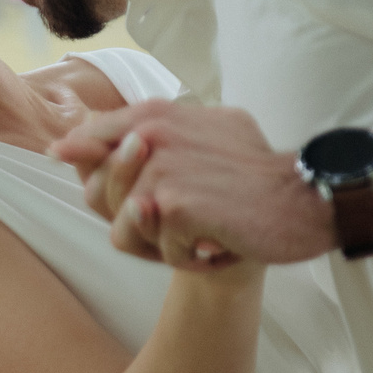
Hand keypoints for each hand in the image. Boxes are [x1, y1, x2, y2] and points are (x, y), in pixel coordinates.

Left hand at [51, 101, 345, 268]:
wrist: (309, 201)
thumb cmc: (251, 176)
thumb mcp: (198, 135)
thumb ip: (138, 136)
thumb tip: (63, 147)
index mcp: (154, 113)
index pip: (87, 139)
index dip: (82, 165)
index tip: (86, 176)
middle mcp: (150, 134)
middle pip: (94, 194)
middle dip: (129, 220)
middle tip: (175, 223)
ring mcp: (161, 169)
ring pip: (122, 230)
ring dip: (162, 245)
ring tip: (199, 235)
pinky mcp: (175, 205)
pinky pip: (157, 251)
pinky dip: (187, 259)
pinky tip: (216, 247)